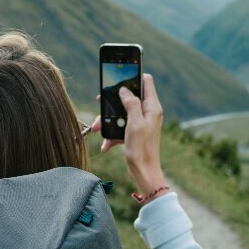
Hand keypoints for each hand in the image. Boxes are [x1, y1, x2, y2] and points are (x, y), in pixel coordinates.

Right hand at [91, 73, 165, 196]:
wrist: (144, 174)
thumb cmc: (142, 150)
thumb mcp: (135, 124)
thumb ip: (130, 103)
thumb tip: (124, 89)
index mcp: (152, 107)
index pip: (146, 81)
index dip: (133, 75)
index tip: (119, 74)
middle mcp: (148, 113)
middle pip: (128, 97)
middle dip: (112, 102)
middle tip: (99, 102)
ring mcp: (140, 123)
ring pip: (120, 113)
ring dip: (107, 120)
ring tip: (96, 128)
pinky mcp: (134, 133)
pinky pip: (119, 128)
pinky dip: (111, 134)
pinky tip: (105, 145)